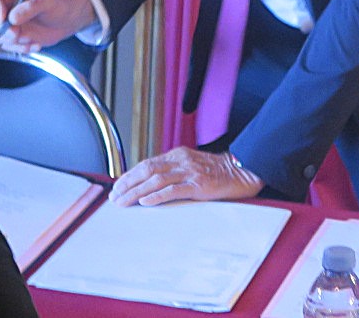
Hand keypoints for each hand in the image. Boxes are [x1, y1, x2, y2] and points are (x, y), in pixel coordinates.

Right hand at [0, 0, 96, 52]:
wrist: (69, 20)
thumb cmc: (59, 4)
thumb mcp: (48, 1)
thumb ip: (31, 6)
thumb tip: (13, 16)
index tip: (4, 19)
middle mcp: (4, 5)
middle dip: (1, 29)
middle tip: (17, 32)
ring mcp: (6, 22)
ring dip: (11, 40)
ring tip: (30, 38)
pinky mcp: (12, 36)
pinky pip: (7, 46)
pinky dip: (20, 48)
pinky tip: (35, 43)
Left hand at [110, 147, 263, 206]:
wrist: (244, 170)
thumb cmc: (219, 172)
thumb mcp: (193, 165)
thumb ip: (175, 170)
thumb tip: (152, 184)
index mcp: (178, 155)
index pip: (147, 163)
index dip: (129, 175)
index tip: (117, 186)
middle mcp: (181, 161)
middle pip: (147, 170)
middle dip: (128, 184)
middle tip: (114, 197)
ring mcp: (190, 172)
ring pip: (156, 180)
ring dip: (136, 192)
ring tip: (124, 202)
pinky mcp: (200, 186)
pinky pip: (174, 190)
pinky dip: (157, 196)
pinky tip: (145, 202)